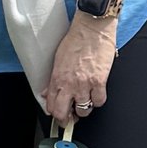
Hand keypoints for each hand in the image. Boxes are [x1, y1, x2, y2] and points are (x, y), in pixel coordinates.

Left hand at [42, 10, 116, 128]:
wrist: (92, 27)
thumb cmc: (76, 39)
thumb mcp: (58, 58)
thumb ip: (53, 78)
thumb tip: (46, 92)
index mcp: (57, 78)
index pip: (51, 105)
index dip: (55, 114)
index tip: (59, 116)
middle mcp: (69, 83)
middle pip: (63, 114)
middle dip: (66, 120)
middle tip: (70, 119)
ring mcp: (85, 83)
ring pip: (83, 110)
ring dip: (84, 109)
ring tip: (85, 102)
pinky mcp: (99, 81)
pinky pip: (99, 101)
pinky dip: (98, 100)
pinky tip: (96, 93)